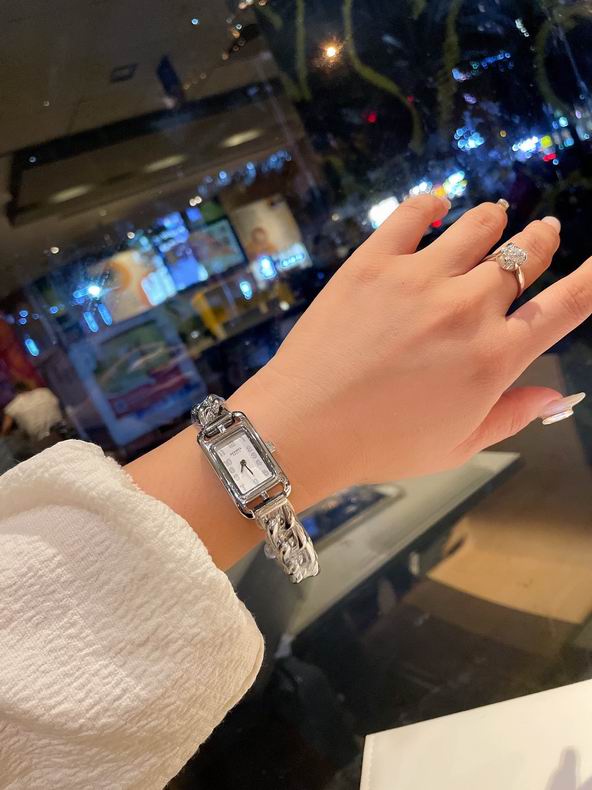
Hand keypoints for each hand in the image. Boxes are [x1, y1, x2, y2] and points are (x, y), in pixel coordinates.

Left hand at [236, 195, 590, 508]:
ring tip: (497, 215)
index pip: (564, 308)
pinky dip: (431, 203)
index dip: (590, 280)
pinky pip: (412, 214)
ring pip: (477, 227)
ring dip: (495, 219)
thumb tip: (558, 397)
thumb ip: (511, 416)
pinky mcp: (373, 262)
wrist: (303, 426)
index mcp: (493, 359)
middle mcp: (466, 309)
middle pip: (523, 257)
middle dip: (540, 241)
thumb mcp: (456, 446)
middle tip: (543, 232)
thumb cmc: (381, 446)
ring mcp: (419, 279)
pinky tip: (437, 202)